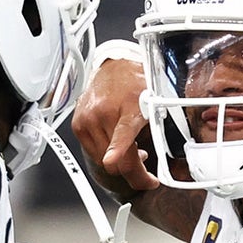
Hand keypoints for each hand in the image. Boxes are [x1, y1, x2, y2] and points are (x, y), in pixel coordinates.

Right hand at [71, 58, 158, 192]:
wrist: (113, 68)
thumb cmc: (135, 85)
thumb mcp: (154, 105)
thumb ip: (157, 131)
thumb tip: (163, 161)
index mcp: (129, 107)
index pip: (122, 132)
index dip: (117, 150)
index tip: (112, 159)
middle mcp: (104, 113)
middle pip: (115, 160)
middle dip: (133, 173)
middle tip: (147, 173)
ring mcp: (88, 120)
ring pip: (103, 161)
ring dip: (119, 163)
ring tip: (131, 150)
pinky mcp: (78, 126)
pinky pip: (93, 154)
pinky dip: (106, 154)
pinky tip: (115, 144)